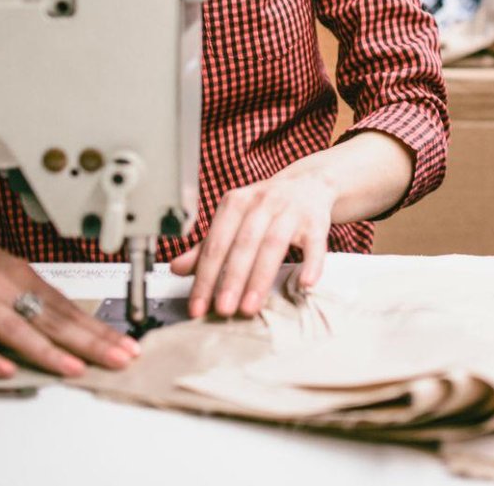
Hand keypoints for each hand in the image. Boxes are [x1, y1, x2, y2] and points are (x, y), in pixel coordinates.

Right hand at [0, 222, 140, 379]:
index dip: (99, 329)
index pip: (69, 308)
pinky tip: (5, 371)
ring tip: (75, 368)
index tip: (125, 345)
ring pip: (16, 331)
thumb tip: (71, 324)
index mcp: (23, 277)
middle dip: (90, 342)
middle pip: (52, 319)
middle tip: (118, 358)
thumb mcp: (8, 270)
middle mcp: (3, 288)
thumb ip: (36, 297)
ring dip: (47, 352)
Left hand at [170, 172, 335, 319]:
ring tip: (250, 307)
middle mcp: (262, 202)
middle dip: (231, 280)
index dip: (205, 277)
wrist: (308, 183)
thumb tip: (176, 269)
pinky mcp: (316, 220)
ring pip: (273, 245)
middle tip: (222, 309)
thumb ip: (208, 246)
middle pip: (243, 245)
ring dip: (260, 278)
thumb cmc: (266, 207)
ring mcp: (290, 210)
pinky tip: (305, 282)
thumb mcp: (234, 219)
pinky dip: (311, 263)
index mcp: (236, 202)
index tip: (197, 306)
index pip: (216, 243)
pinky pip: (315, 243)